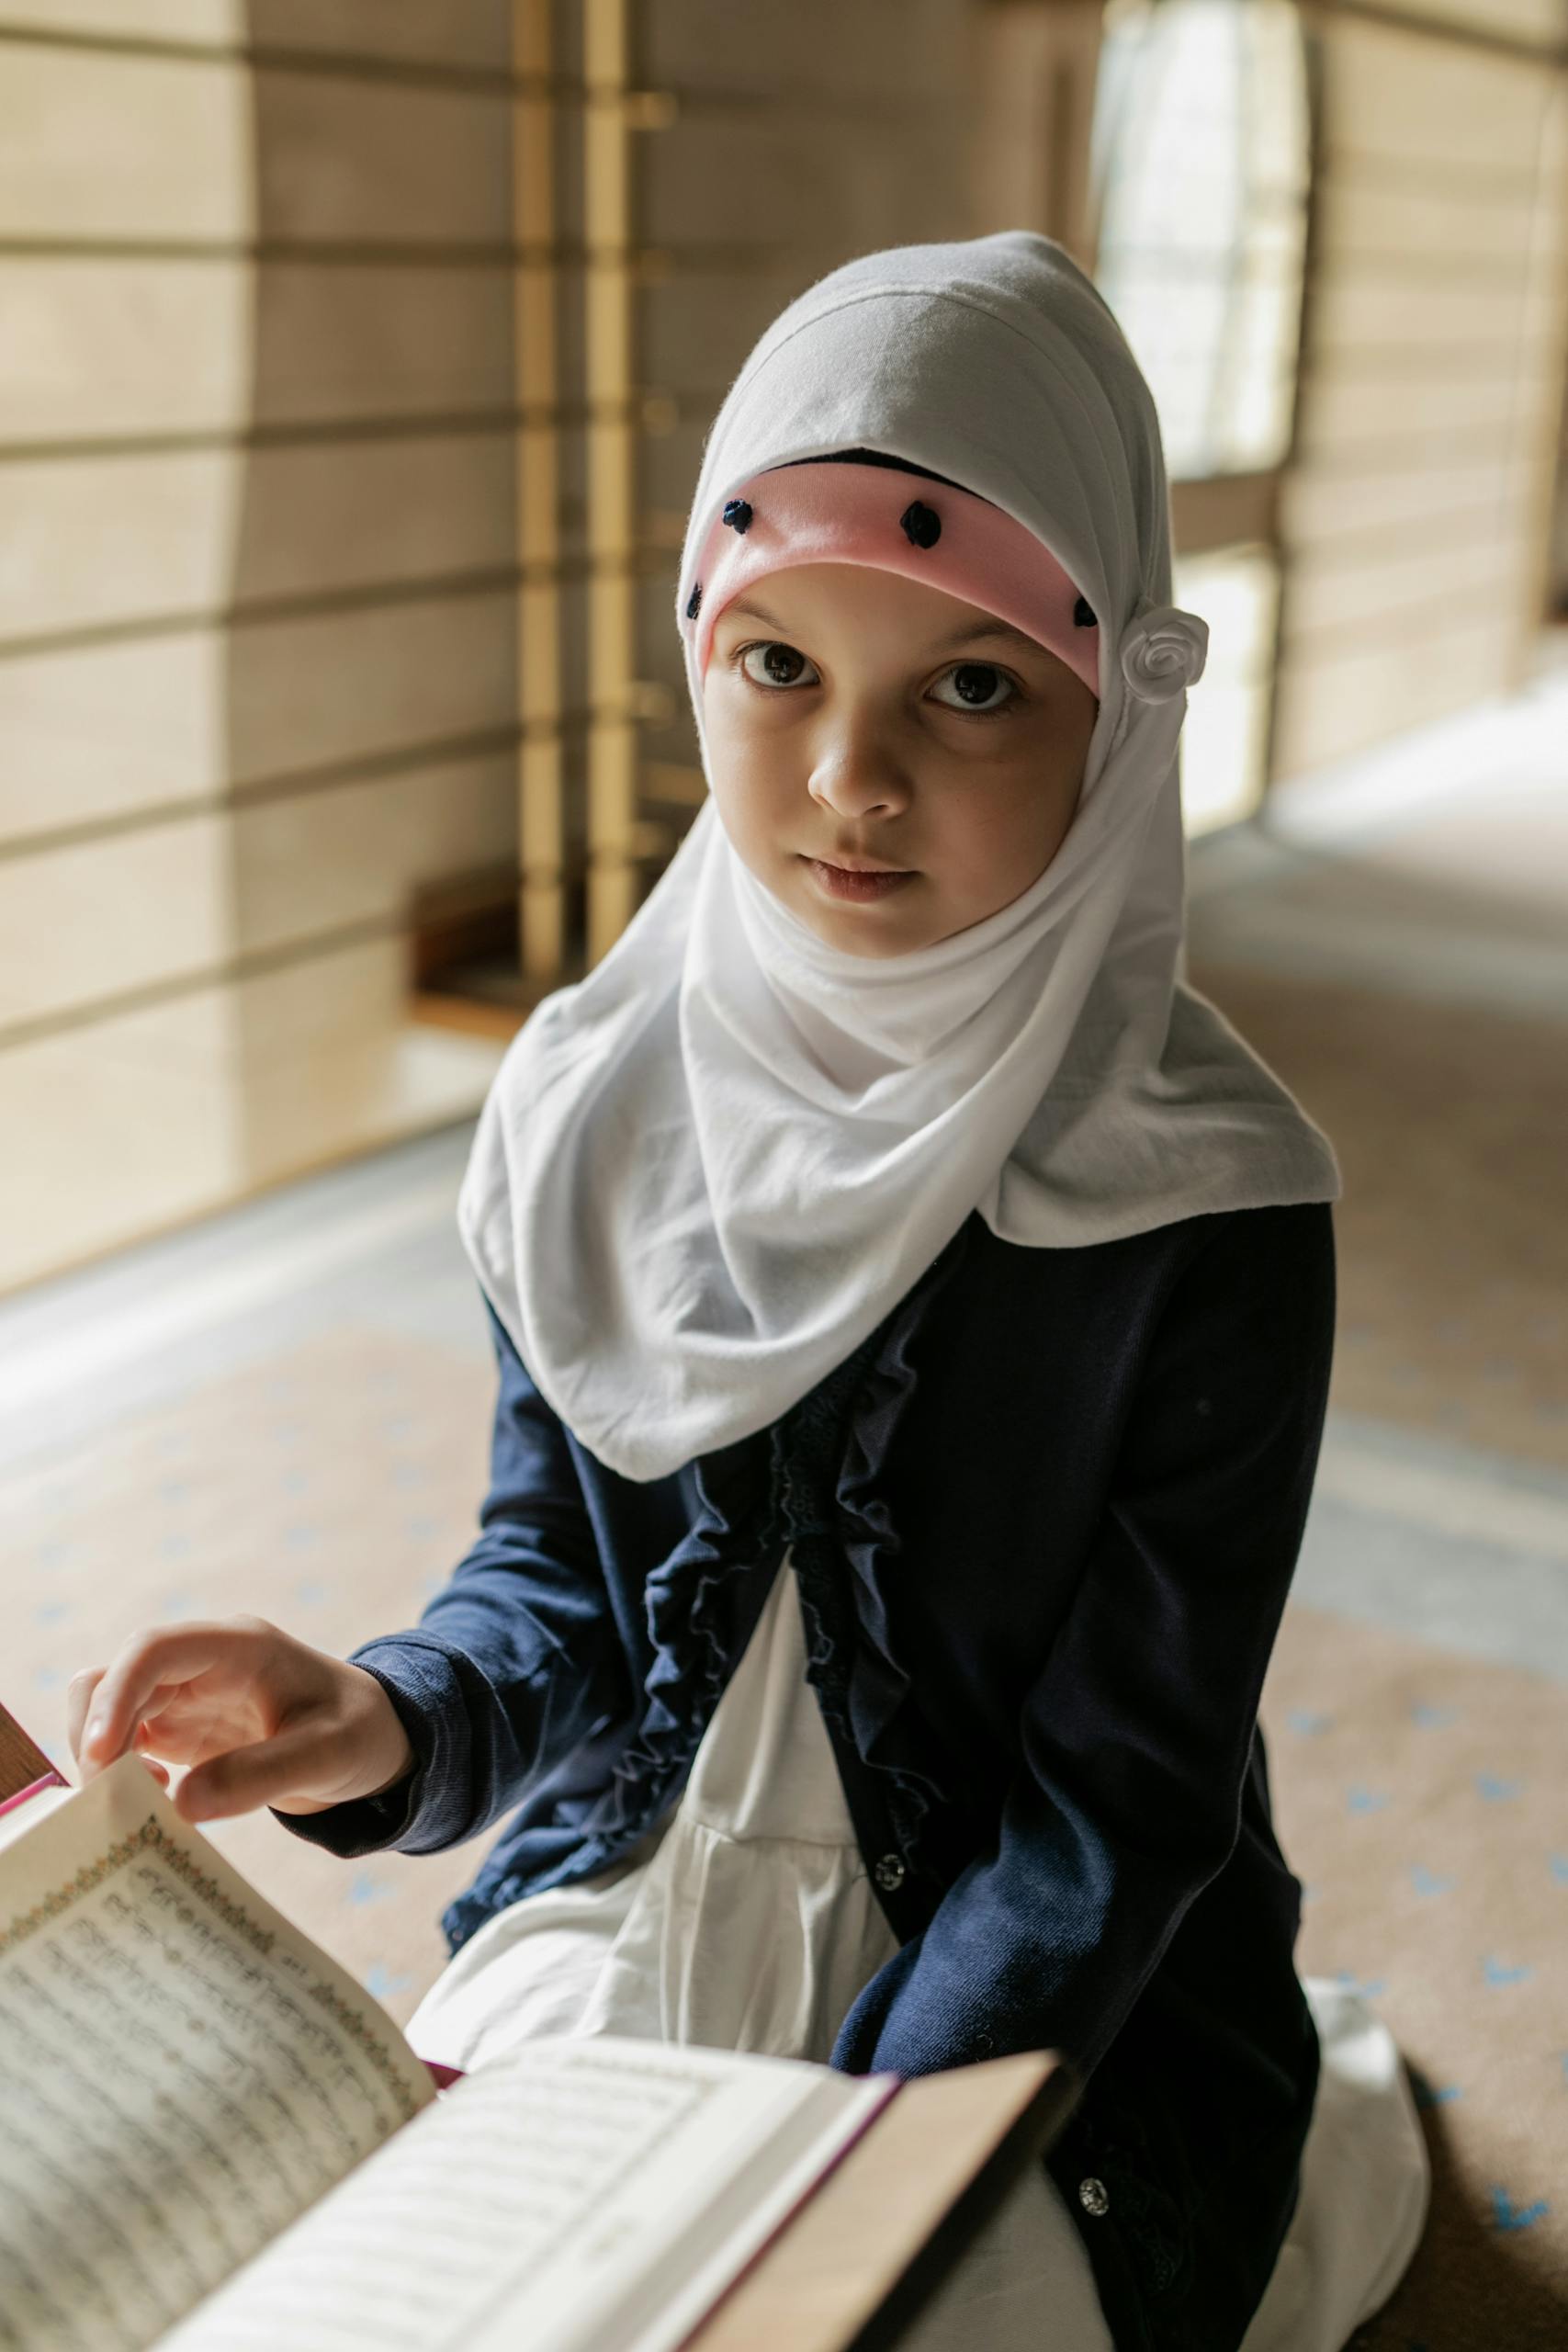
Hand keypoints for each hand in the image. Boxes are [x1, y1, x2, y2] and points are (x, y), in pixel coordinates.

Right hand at [65, 1615, 415, 1825]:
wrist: (372, 1740)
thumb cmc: (359, 1732)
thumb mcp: (329, 1754)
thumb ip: (263, 1775)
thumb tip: (181, 1804)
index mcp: (238, 1646)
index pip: (153, 1650)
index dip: (116, 1694)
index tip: (99, 1753)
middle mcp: (201, 1664)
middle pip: (114, 1677)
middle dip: (95, 1733)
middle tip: (108, 1796)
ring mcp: (184, 1696)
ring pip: (106, 1707)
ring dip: (101, 1754)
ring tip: (132, 1803)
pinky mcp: (178, 1730)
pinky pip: (123, 1742)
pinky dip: (119, 1773)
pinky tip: (156, 1802)